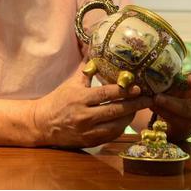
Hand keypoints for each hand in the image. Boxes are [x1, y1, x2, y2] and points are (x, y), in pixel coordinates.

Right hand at [32, 62, 152, 147]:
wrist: (42, 123)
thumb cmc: (58, 99)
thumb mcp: (71, 83)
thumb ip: (86, 69)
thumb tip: (95, 49)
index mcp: (80, 98)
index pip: (105, 94)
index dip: (123, 91)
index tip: (137, 87)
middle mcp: (84, 115)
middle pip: (114, 110)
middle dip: (133, 104)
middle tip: (148, 99)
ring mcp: (87, 131)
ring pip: (115, 125)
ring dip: (129, 117)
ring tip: (139, 108)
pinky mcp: (89, 141)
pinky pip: (110, 136)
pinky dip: (121, 127)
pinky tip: (126, 119)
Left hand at [151, 63, 190, 140]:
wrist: (172, 124)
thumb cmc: (174, 96)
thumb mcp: (175, 84)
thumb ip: (172, 74)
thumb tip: (155, 56)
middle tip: (190, 78)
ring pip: (187, 108)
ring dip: (170, 102)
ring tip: (156, 97)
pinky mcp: (186, 127)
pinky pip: (174, 119)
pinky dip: (161, 111)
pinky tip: (151, 105)